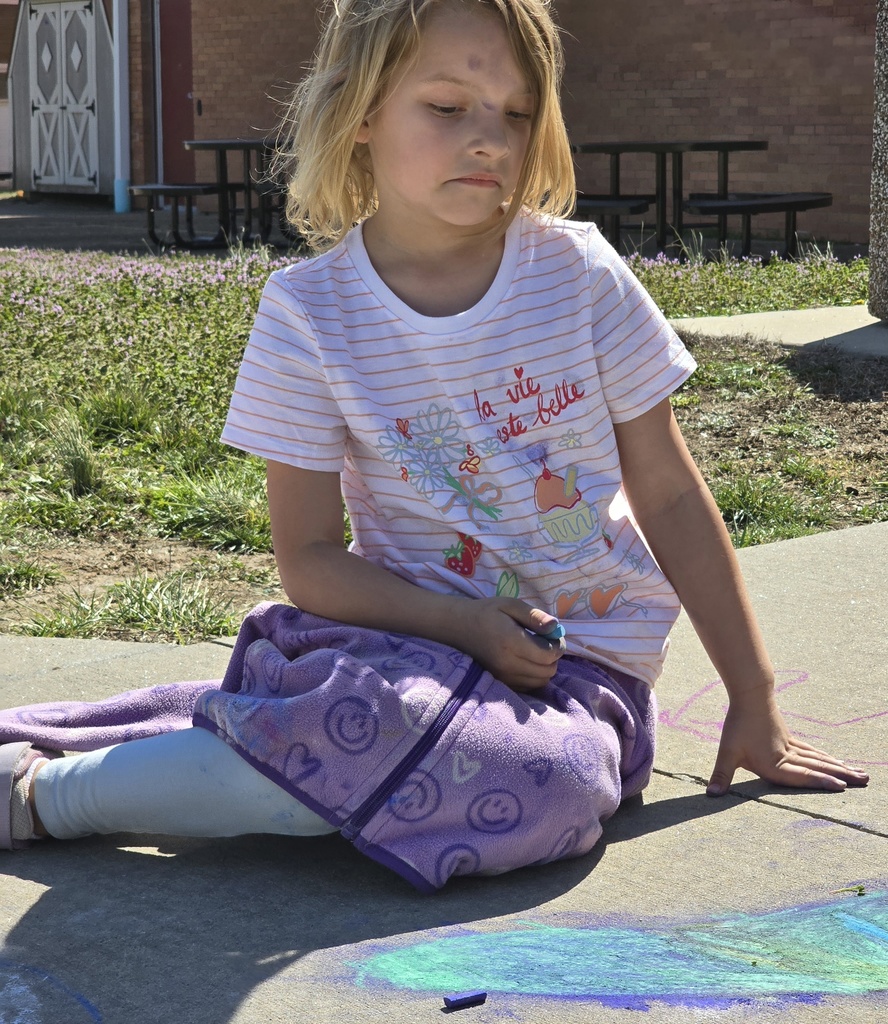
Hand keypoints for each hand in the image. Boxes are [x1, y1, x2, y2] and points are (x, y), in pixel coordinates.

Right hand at [455, 597, 563, 691]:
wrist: (457, 628)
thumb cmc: (486, 612)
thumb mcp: (510, 605)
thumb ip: (534, 616)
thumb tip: (555, 626)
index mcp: (511, 642)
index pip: (548, 655)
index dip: (558, 645)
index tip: (554, 635)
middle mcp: (508, 664)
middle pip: (548, 671)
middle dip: (553, 657)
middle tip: (546, 643)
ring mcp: (503, 677)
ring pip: (540, 682)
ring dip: (545, 668)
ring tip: (537, 652)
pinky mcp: (500, 683)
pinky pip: (528, 687)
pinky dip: (534, 676)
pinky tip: (527, 661)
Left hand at [706, 693, 869, 795]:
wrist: (750, 696)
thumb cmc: (738, 725)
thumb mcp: (727, 752)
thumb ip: (721, 775)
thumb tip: (711, 796)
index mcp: (774, 764)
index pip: (800, 776)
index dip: (819, 782)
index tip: (841, 786)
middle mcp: (787, 756)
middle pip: (817, 767)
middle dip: (841, 776)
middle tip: (865, 781)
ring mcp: (791, 746)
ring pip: (819, 759)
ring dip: (839, 767)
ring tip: (860, 774)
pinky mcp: (790, 738)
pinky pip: (812, 751)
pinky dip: (825, 758)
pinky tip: (836, 761)